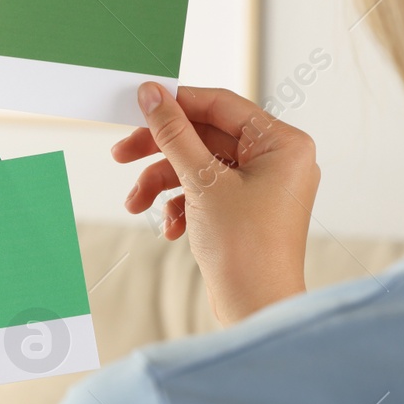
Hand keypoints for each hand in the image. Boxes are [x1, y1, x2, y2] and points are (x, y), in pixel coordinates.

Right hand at [112, 83, 318, 323]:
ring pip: (200, 166)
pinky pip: (206, 190)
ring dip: (163, 183)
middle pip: (205, 137)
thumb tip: (152, 94)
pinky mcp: (247, 210)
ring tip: (136, 205)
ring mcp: (264, 186)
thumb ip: (173, 133)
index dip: (176, 104)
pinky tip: (171, 227)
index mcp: (282, 144)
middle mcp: (279, 160)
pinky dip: (182, 204)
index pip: (220, 106)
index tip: (139, 105)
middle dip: (161, 152)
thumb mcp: (202, 181)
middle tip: (121, 155)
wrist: (256, 308)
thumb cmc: (246, 248)